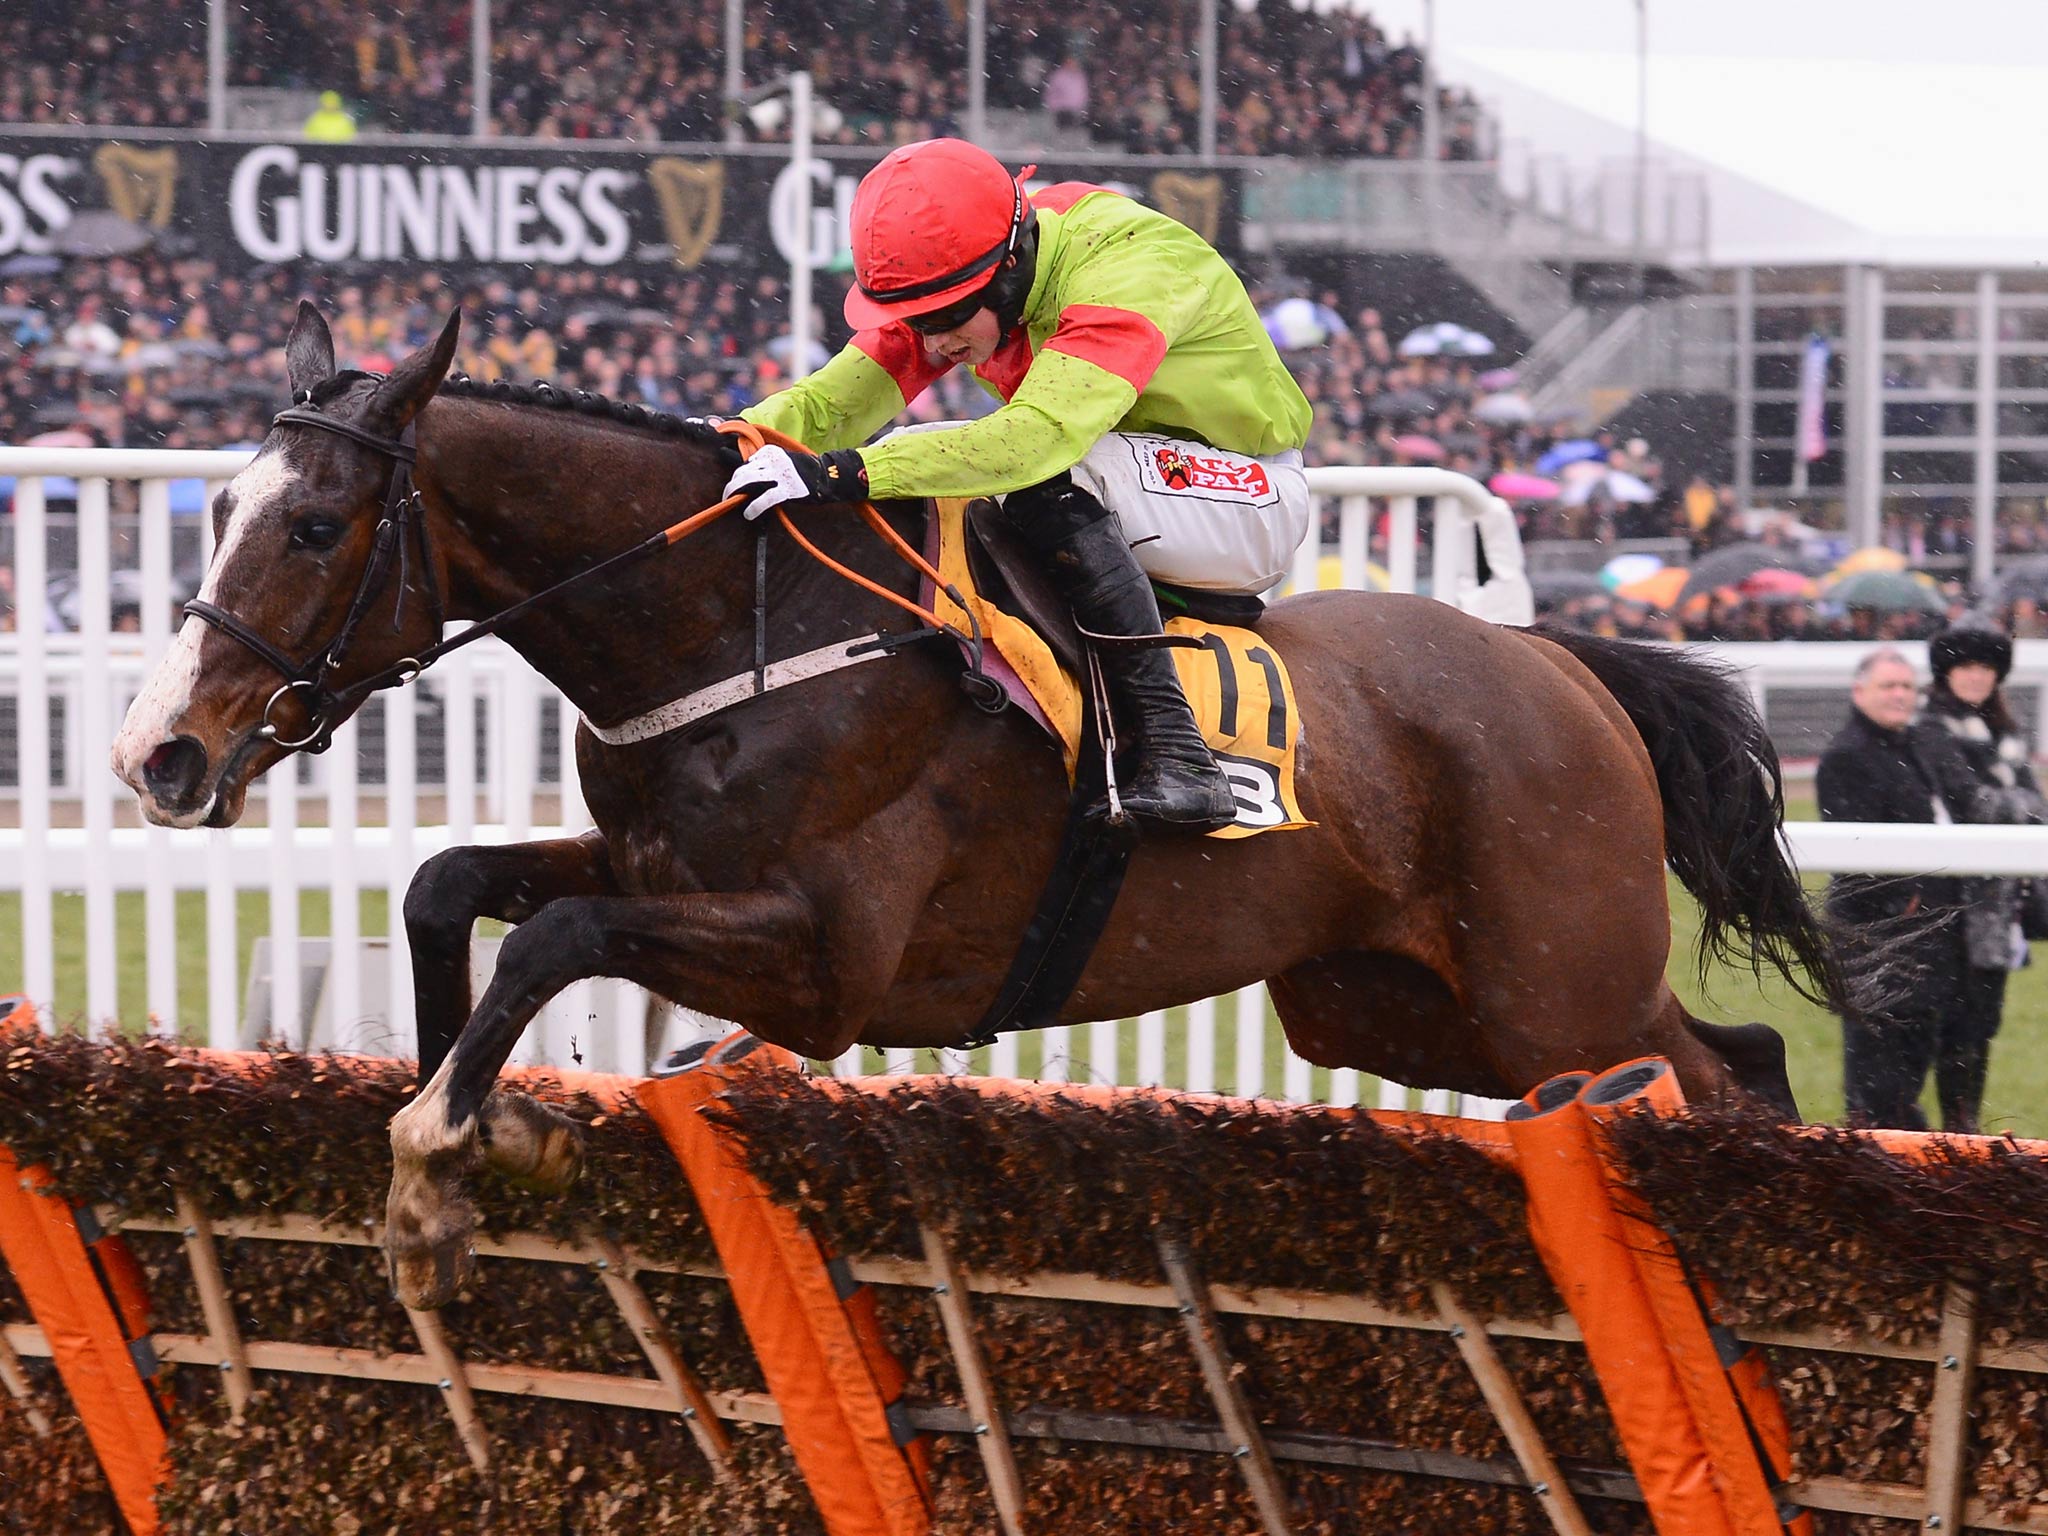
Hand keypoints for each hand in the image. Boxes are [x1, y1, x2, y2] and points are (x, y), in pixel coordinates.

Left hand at [721, 445, 866, 518]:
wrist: (827, 476)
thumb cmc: (804, 471)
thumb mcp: (784, 460)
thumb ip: (767, 464)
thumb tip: (747, 470)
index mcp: (772, 452)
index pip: (748, 461)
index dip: (739, 472)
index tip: (736, 481)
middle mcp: (774, 461)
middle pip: (744, 471)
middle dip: (732, 484)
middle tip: (726, 494)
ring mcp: (780, 475)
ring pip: (748, 481)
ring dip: (734, 492)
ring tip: (729, 501)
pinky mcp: (786, 490)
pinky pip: (763, 499)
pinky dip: (753, 508)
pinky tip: (748, 514)